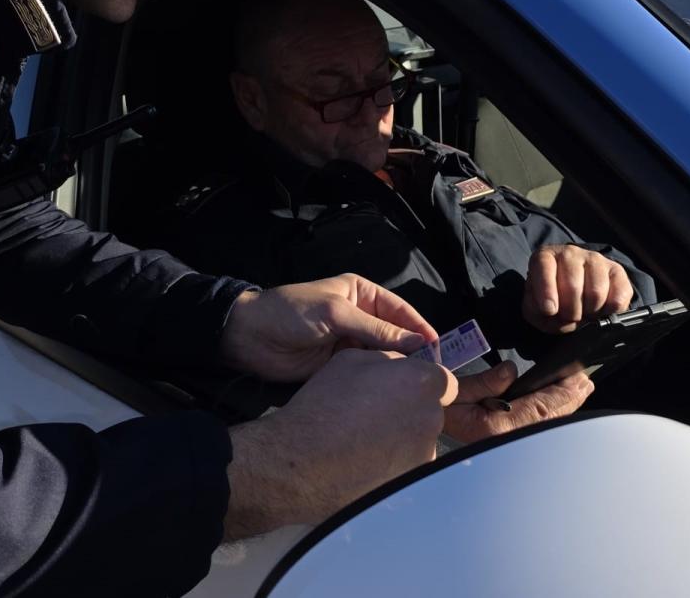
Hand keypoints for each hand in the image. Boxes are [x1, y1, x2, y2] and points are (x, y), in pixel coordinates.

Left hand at [219, 273, 438, 381]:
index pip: (401, 311)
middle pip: (396, 336)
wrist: (248, 337)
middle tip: (435, 375)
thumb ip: (376, 329)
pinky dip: (380, 383)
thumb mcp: (335, 314)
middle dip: (413, 353)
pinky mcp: (340, 368)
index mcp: (362, 295)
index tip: (440, 351)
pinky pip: (367, 374)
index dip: (421, 329)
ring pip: (384, 358)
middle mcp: (361, 318)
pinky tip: (394, 395)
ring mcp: (351, 344)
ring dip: (398, 371)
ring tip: (419, 388)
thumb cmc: (290, 312)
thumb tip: (417, 344)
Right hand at [225, 349, 455, 538]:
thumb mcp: (351, 360)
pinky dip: (394, 462)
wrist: (302, 462)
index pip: (444, 380)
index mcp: (421, 383)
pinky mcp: (411, 482)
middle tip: (378, 412)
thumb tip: (401, 366)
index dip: (423, 383)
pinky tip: (366, 460)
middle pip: (432, 410)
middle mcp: (431, 418)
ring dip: (403, 437)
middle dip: (412, 409)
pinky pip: (409, 465)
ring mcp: (424, 453)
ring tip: (367, 439)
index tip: (404, 388)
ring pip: (420, 439)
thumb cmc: (324, 406)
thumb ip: (387, 360)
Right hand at [442, 360, 592, 442]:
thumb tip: (511, 372)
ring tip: (580, 390)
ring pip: (547, 426)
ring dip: (565, 407)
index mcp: (496, 427)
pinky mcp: (506, 442)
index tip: (578, 379)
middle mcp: (507, 440)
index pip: (540, 409)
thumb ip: (485, 382)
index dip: (562, 393)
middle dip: (570, 400)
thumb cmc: (437, 408)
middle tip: (586, 383)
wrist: (424, 427)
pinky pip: (538, 429)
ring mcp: (508, 444)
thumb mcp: (455, 390)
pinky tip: (561, 405)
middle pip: (549, 419)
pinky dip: (554, 415)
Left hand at [523, 245, 632, 333]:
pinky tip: (599, 309)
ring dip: (589, 312)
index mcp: (545, 257)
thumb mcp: (535, 307)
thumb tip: (550, 308)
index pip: (544, 267)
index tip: (549, 310)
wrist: (576, 297)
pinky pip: (617, 299)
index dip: (546, 291)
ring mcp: (596, 260)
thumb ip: (535, 309)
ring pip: (596, 293)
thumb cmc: (553, 300)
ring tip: (584, 311)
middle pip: (572, 286)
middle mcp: (571, 253)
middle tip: (569, 315)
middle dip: (569, 311)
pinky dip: (608, 312)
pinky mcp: (617, 272)